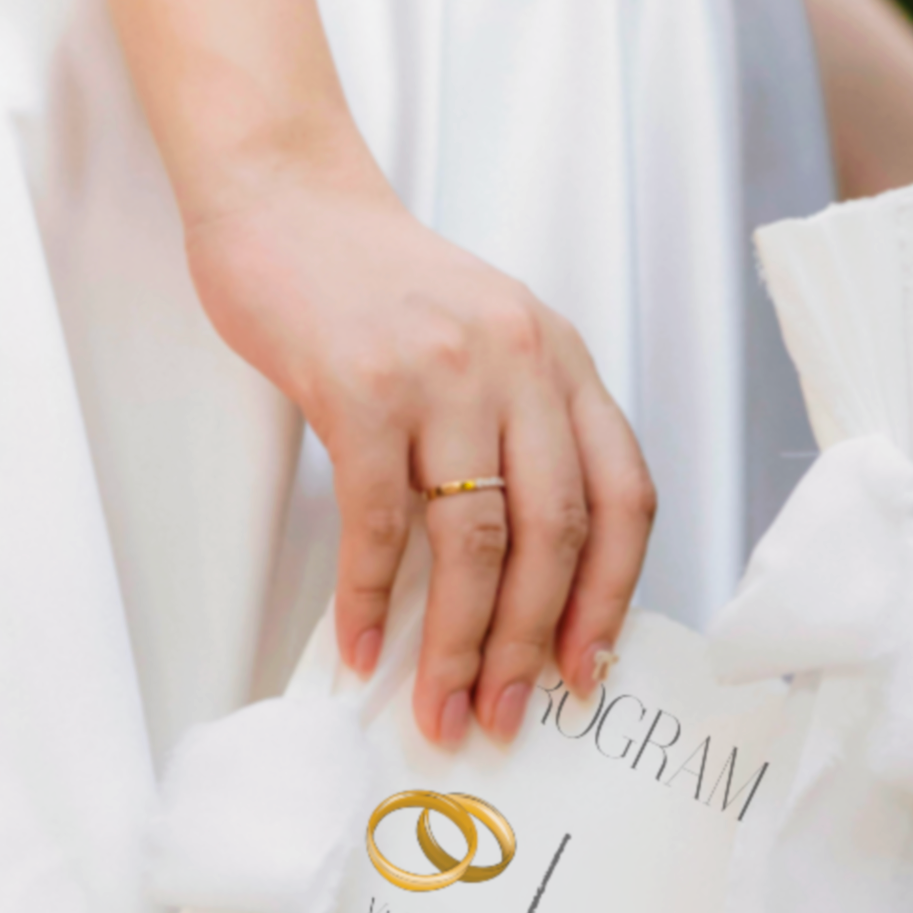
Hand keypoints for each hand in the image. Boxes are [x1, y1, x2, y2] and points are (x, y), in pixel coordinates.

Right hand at [187, 149, 653, 745]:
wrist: (287, 198)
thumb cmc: (385, 289)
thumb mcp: (490, 345)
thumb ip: (523, 436)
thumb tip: (530, 587)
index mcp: (565, 363)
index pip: (625, 497)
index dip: (613, 597)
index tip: (590, 672)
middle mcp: (519, 364)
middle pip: (556, 534)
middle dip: (534, 644)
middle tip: (508, 714)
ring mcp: (441, 374)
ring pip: (474, 540)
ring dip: (458, 641)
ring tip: (442, 705)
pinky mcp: (358, 386)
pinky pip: (378, 519)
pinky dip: (371, 597)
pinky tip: (363, 648)